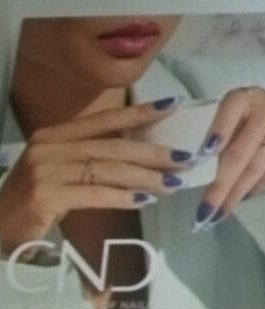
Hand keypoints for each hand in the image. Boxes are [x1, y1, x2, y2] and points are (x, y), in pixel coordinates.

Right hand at [0, 96, 178, 254]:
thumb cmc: (33, 202)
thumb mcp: (61, 172)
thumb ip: (92, 160)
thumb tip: (143, 155)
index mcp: (52, 136)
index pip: (103, 120)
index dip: (139, 113)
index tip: (172, 106)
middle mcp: (46, 148)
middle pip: (112, 146)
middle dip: (153, 152)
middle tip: (186, 158)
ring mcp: (43, 171)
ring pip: (108, 170)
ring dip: (146, 177)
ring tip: (173, 183)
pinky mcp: (44, 196)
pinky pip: (94, 194)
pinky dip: (122, 196)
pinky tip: (144, 200)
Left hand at [201, 87, 264, 218]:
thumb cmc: (251, 120)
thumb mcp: (233, 119)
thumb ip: (219, 137)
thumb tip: (199, 170)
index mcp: (245, 97)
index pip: (229, 112)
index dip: (217, 132)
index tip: (202, 157)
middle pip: (243, 149)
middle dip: (221, 184)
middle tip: (205, 211)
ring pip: (261, 163)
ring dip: (238, 192)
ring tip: (220, 212)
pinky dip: (260, 185)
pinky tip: (246, 196)